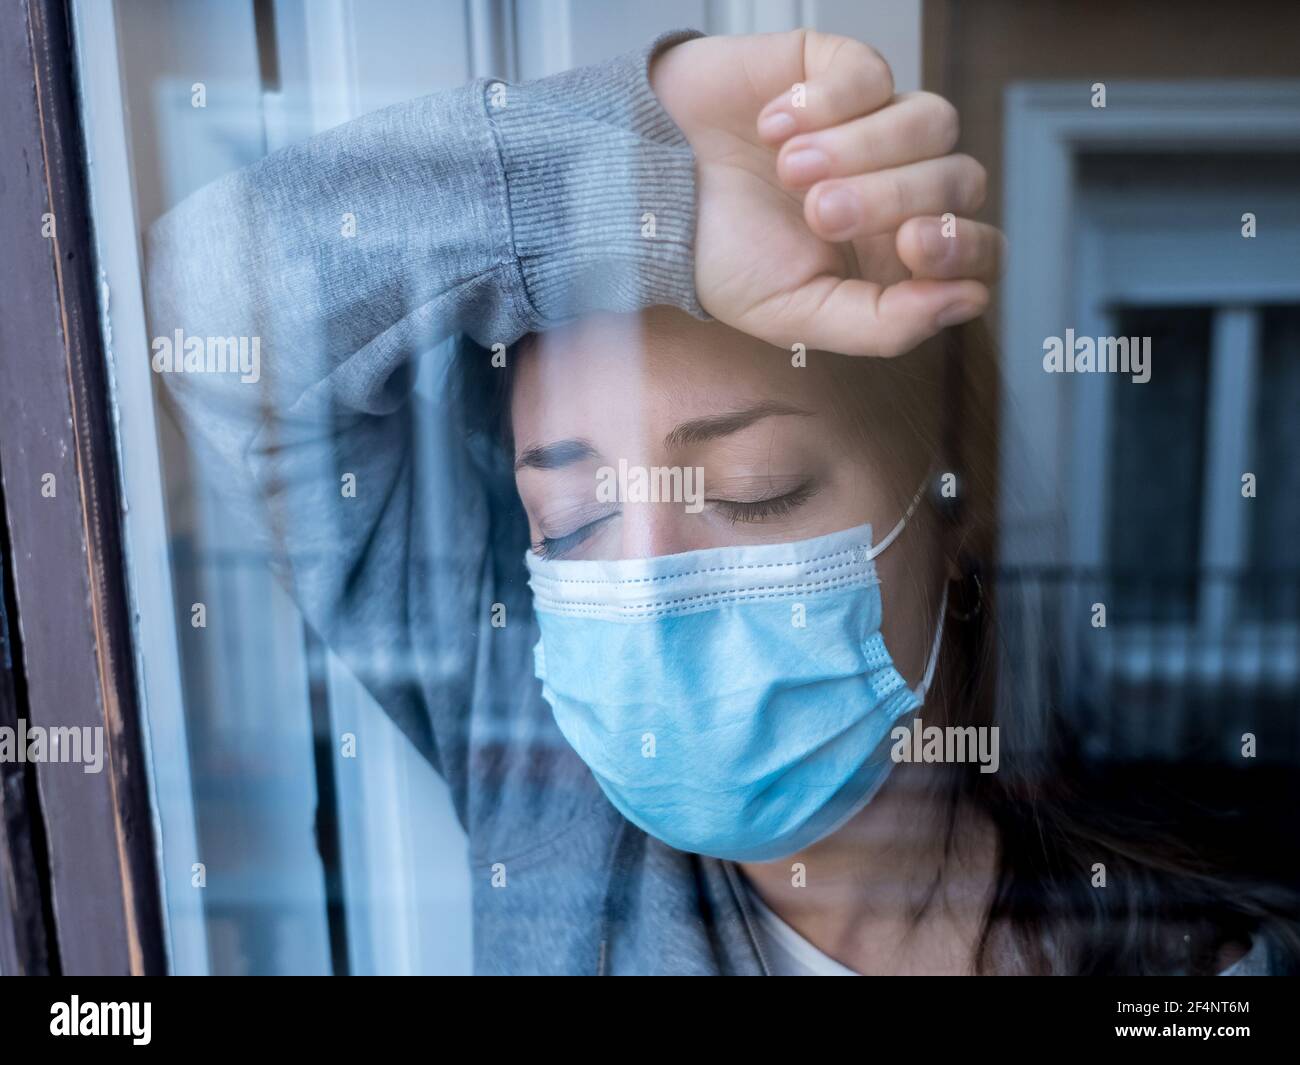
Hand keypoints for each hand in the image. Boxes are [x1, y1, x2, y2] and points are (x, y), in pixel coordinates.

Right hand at [650, 31, 1003, 356]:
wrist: (643, 188)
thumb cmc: (715, 253)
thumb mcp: (793, 316)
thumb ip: (883, 324)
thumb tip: (971, 301)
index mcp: (893, 255)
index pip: (979, 248)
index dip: (965, 245)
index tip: (913, 246)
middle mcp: (899, 186)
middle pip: (961, 179)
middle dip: (891, 196)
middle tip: (818, 211)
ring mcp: (876, 123)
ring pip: (932, 120)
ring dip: (861, 149)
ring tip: (790, 170)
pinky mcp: (841, 69)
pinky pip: (873, 74)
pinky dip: (824, 103)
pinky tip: (771, 125)